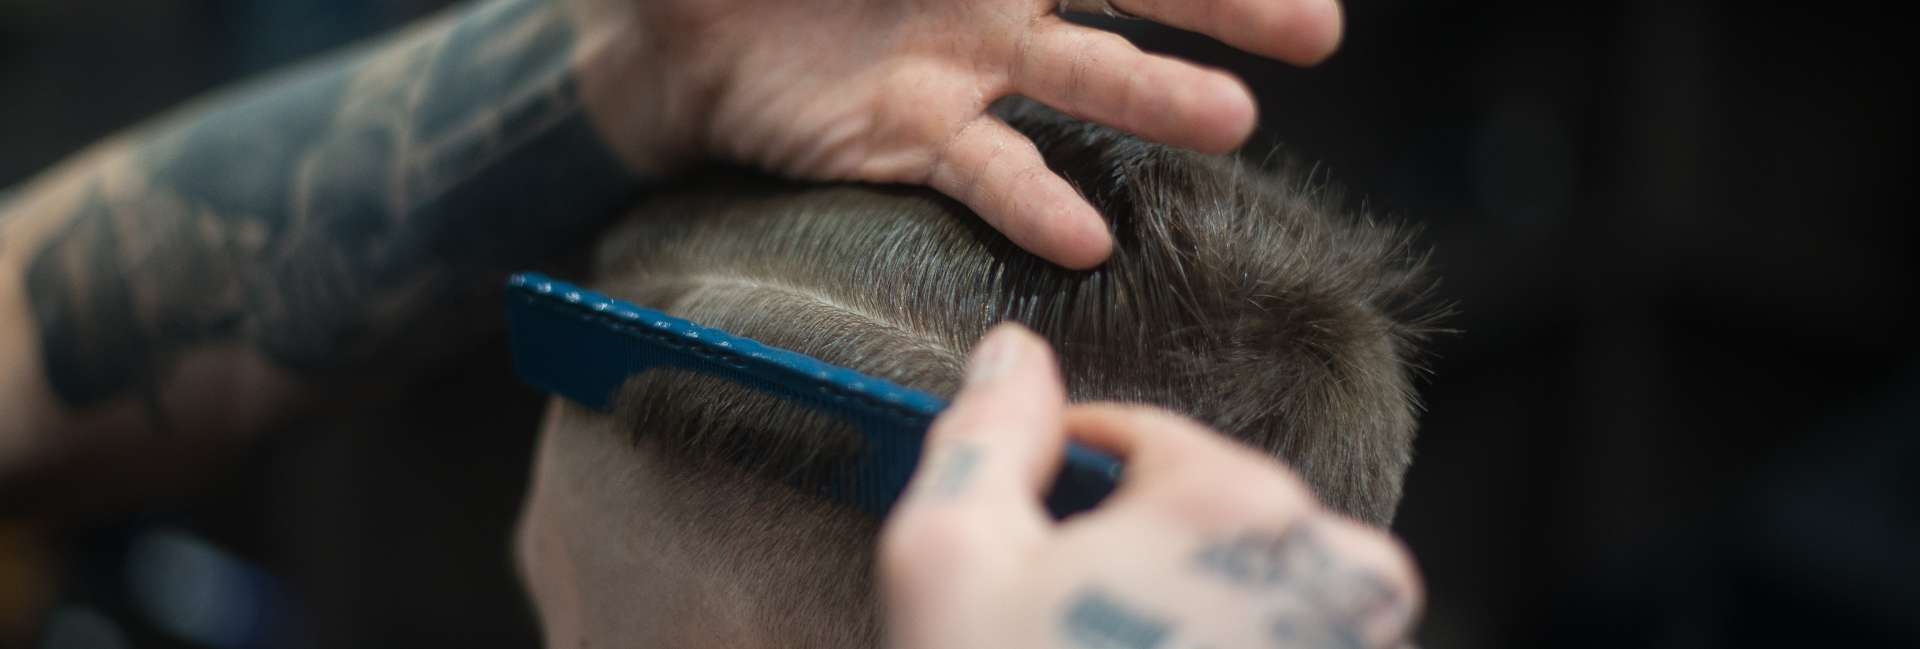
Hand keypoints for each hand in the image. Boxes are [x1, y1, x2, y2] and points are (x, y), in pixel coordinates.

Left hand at [578, 0, 1342, 268]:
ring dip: (1156, 100)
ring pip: (1080, 82)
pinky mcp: (912, 142)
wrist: (673, 30)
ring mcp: (964, 72)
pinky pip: (985, 172)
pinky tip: (1085, 240)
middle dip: (1226, 5)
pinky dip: (1032, 204)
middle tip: (1317, 33)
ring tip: (1234, 123)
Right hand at [878, 324, 1421, 648]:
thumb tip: (1014, 354)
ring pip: (1242, 596)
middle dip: (1126, 562)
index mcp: (1244, 502)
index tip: (1018, 550)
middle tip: (1053, 638)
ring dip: (1173, 623)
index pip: (1142, 438)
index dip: (1061, 483)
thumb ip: (989, 435)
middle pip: (1203, 520)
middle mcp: (1339, 569)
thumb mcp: (953, 560)